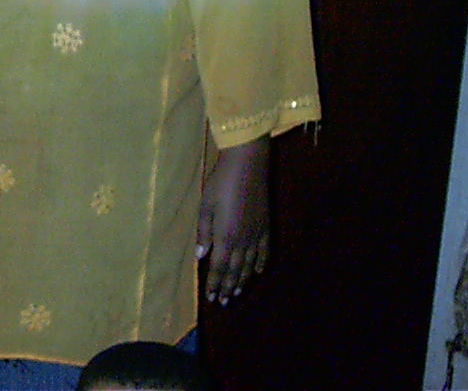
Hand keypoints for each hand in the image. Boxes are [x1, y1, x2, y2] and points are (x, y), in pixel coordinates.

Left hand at [196, 136, 268, 304]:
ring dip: (243, 280)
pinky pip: (265, 251)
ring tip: (236, 294)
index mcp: (226, 236)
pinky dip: (261, 263)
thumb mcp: (205, 206)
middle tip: (223, 302)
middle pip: (235, 270)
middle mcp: (243, 240)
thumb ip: (204, 232)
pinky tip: (258, 271)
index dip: (215, 283)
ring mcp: (257, 234)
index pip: (220, 267)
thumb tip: (201, 257)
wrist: (248, 165)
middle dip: (228, 287)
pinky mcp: (266, 226)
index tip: (211, 297)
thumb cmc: (220, 183)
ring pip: (250, 264)